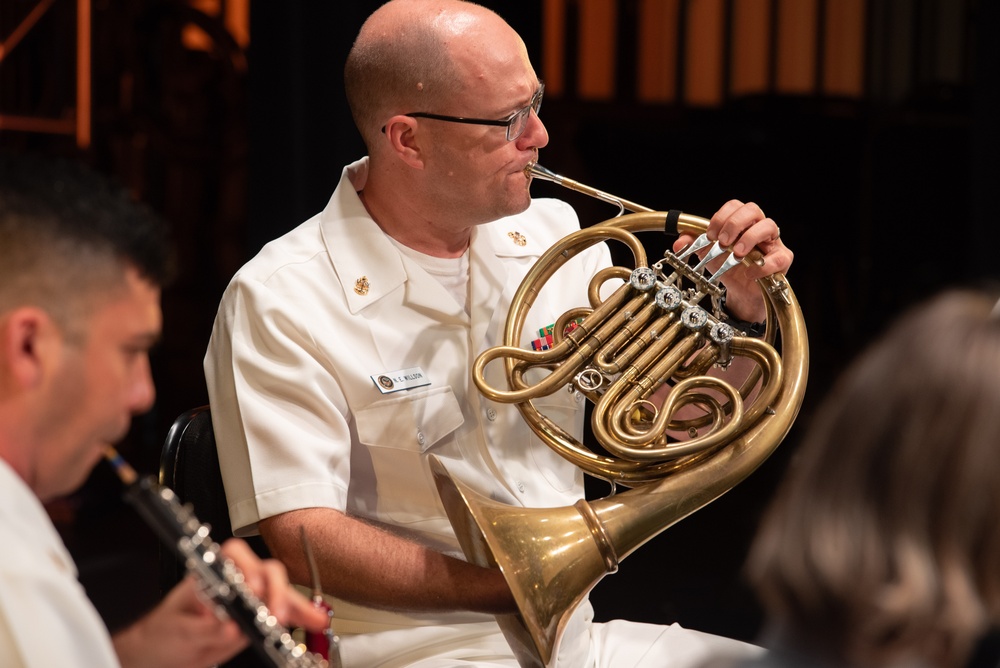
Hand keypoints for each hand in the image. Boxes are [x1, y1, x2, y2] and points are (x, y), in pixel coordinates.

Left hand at [113, 539, 329, 667]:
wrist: (160, 657)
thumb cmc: (161, 634)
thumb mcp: (177, 631)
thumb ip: (203, 629)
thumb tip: (230, 627)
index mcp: (209, 576)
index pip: (233, 557)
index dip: (247, 569)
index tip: (253, 589)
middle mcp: (233, 583)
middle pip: (265, 572)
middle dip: (276, 591)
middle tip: (278, 614)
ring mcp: (247, 602)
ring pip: (278, 592)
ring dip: (295, 604)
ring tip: (311, 619)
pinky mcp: (254, 621)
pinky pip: (281, 614)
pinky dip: (301, 617)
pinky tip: (315, 622)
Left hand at [673, 199, 792, 322]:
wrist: (740, 291)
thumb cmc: (728, 267)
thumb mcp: (707, 254)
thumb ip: (693, 245)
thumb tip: (680, 242)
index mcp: (741, 222)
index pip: (734, 206)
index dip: (720, 217)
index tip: (709, 236)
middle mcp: (758, 227)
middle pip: (752, 209)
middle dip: (734, 224)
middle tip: (722, 242)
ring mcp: (773, 242)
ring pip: (769, 225)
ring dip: (749, 238)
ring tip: (736, 253)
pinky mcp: (782, 260)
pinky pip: (779, 257)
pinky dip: (763, 265)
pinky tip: (749, 272)